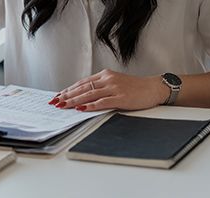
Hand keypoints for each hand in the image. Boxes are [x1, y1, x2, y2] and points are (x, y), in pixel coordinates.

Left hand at [49, 69, 169, 111]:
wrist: (154, 88)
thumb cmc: (134, 88)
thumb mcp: (115, 83)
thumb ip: (100, 88)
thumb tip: (82, 96)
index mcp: (105, 75)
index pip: (82, 83)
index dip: (68, 90)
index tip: (57, 96)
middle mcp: (108, 80)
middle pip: (82, 88)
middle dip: (67, 96)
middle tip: (55, 102)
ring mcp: (114, 88)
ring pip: (89, 94)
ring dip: (74, 101)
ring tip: (63, 105)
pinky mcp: (121, 97)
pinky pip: (102, 102)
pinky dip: (90, 105)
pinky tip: (81, 109)